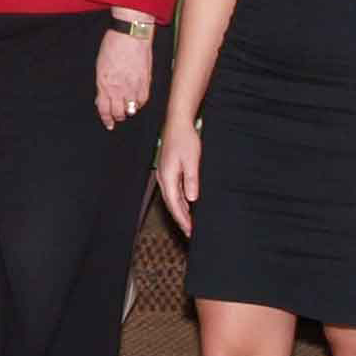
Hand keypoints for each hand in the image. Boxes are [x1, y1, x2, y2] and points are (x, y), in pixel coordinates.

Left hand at [94, 32, 152, 129]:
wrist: (131, 35)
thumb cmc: (113, 45)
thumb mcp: (100, 66)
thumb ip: (102, 84)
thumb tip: (102, 98)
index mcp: (104, 84)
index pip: (104, 109)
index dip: (106, 119)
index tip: (109, 124)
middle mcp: (118, 88)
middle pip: (118, 113)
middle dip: (117, 117)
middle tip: (118, 116)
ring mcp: (133, 87)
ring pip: (131, 110)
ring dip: (128, 111)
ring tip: (127, 109)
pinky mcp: (145, 83)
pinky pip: (143, 101)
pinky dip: (139, 103)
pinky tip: (137, 100)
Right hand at [155, 114, 201, 229]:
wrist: (177, 123)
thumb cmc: (185, 139)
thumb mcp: (192, 160)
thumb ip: (191, 180)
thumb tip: (192, 199)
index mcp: (168, 177)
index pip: (175, 204)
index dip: (182, 219)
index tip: (190, 230)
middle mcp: (163, 177)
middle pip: (171, 204)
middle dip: (180, 219)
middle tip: (189, 232)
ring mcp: (164, 174)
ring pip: (171, 198)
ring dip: (180, 211)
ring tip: (188, 223)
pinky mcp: (168, 170)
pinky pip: (172, 191)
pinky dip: (179, 201)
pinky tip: (186, 204)